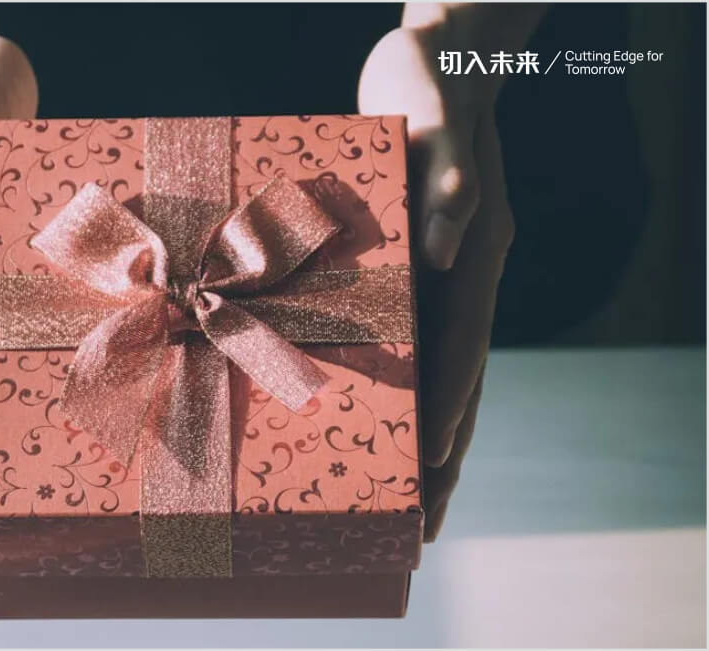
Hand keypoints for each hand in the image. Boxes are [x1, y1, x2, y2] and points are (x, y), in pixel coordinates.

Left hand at [358, 26, 515, 540]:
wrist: (432, 57)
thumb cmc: (427, 74)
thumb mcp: (430, 107)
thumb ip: (448, 174)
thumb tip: (450, 249)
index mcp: (474, 250)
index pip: (466, 349)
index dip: (450, 413)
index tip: (435, 475)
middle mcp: (466, 274)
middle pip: (460, 381)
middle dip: (444, 459)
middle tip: (424, 531)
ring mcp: (446, 277)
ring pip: (441, 375)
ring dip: (428, 445)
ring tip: (411, 510)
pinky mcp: (417, 270)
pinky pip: (416, 344)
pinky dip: (407, 395)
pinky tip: (385, 429)